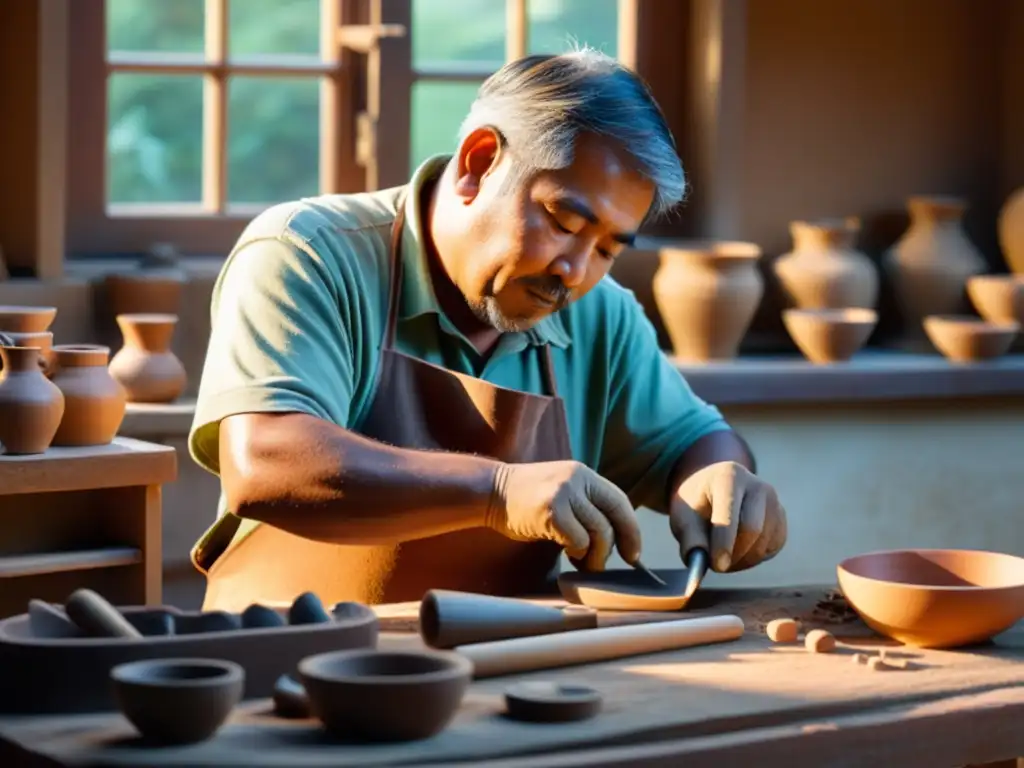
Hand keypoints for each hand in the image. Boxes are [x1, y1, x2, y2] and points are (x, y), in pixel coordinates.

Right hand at [486, 460, 641, 571]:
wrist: (490, 491)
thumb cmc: (527, 501)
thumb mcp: (563, 491)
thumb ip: (587, 507)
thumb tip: (617, 541)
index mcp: (584, 474)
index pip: (620, 502)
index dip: (631, 530)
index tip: (633, 554)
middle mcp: (577, 479)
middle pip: (613, 519)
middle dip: (615, 548)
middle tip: (601, 564)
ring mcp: (563, 493)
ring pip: (599, 533)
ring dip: (594, 555)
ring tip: (580, 560)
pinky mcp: (550, 511)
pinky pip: (578, 541)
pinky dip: (577, 553)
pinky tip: (565, 553)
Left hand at [669, 461, 786, 572]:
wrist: (714, 489)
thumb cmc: (696, 503)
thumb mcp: (684, 516)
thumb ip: (690, 538)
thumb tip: (699, 563)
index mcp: (729, 477)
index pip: (730, 516)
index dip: (723, 544)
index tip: (716, 566)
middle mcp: (757, 486)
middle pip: (752, 530)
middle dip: (734, 555)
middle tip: (716, 566)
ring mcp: (774, 501)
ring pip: (764, 543)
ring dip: (742, 560)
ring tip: (723, 556)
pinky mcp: (781, 518)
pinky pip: (772, 548)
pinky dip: (755, 558)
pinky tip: (738, 549)